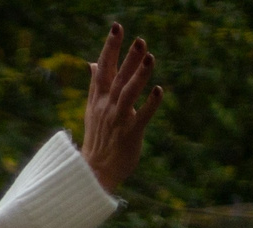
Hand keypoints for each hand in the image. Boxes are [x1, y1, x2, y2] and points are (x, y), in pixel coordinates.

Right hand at [80, 23, 163, 193]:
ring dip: (139, 76)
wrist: (93, 174)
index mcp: (97, 100)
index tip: (117, 28)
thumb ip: (96, 85)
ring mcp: (117, 121)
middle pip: (118, 78)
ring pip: (128, 94)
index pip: (102, 69)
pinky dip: (150, 104)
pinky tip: (159, 90)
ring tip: (150, 57)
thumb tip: (92, 63)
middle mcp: (106, 108)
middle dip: (128, 59)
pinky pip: (141, 117)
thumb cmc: (98, 139)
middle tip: (140, 40)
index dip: (110, 48)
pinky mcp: (129, 135)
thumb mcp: (93, 110)